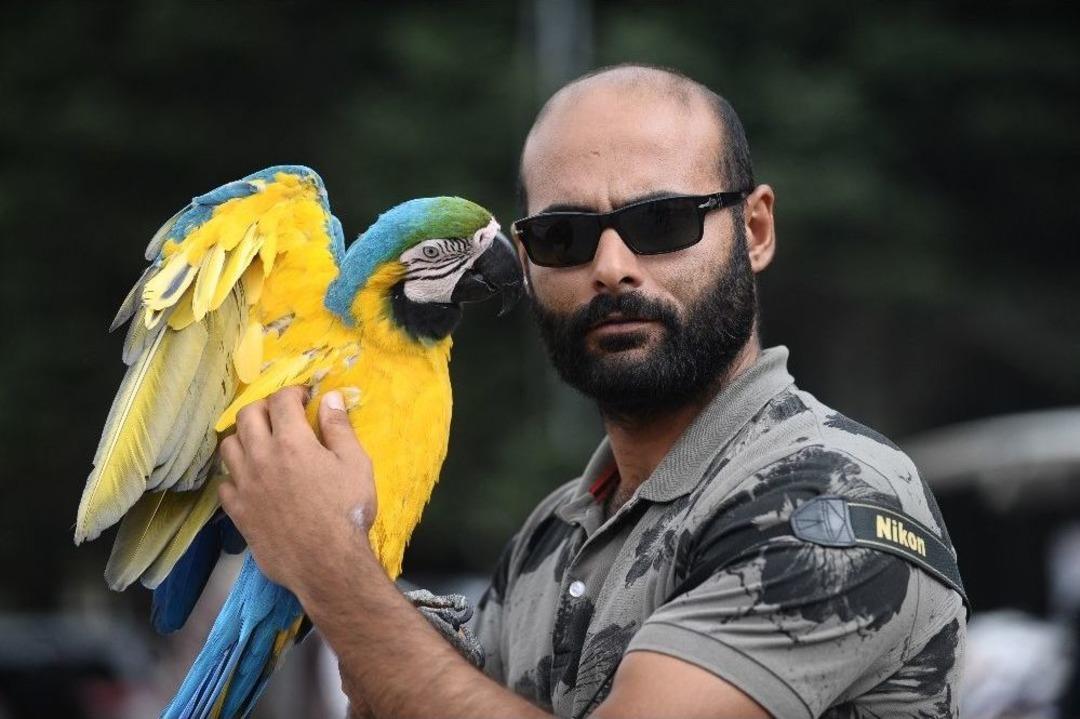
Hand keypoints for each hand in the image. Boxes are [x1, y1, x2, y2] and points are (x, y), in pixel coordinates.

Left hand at [218, 386, 378, 592]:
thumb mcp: (356, 463)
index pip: (281, 400)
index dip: (293, 392)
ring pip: (228, 445)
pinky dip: (235, 474)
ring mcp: (244, 485)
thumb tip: (329, 397)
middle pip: (247, 415)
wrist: (326, 563)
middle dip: (265, 407)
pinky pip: (224, 482)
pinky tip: (251, 479)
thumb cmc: (347, 511)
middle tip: (281, 415)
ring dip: (244, 436)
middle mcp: (260, 457)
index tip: (304, 398)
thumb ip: (339, 427)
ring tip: (261, 443)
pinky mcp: (237, 511)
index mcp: (291, 441)